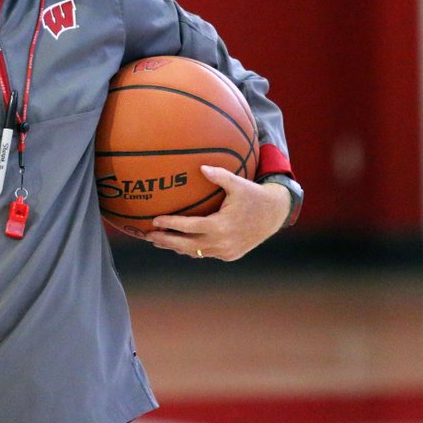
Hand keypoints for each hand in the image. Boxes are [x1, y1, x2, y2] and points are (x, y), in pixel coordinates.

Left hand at [145, 165, 290, 260]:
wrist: (275, 214)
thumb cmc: (253, 195)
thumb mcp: (238, 183)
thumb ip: (219, 175)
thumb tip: (200, 167)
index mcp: (221, 226)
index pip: (189, 227)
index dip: (170, 225)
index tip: (155, 221)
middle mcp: (222, 242)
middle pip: (187, 245)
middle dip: (166, 241)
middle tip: (148, 236)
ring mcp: (226, 251)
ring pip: (195, 252)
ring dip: (176, 247)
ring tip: (158, 241)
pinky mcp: (230, 255)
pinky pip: (206, 254)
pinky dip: (192, 250)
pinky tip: (179, 244)